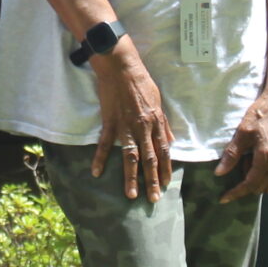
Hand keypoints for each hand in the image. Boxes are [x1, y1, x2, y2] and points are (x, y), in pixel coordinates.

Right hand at [90, 42, 173, 200]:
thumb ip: (164, 124)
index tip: (166, 184)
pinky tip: (96, 172)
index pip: (163, 151)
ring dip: (131, 177)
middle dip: (152, 180)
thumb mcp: (159, 101)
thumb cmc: (142, 81)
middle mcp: (143, 128)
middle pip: (149, 159)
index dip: (165, 169)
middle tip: (153, 199)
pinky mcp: (110, 122)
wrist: (121, 67)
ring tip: (131, 194)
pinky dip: (100, 159)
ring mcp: (126, 127)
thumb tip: (171, 142)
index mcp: (156, 123)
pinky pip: (105, 144)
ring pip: (130, 157)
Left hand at [216, 86, 267, 202]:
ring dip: (256, 182)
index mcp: (266, 158)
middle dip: (245, 185)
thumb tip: (219, 173)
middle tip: (237, 166)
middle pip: (259, 187)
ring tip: (247, 162)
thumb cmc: (260, 115)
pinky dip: (266, 178)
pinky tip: (257, 164)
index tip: (224, 198)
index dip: (236, 193)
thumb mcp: (242, 133)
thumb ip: (231, 155)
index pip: (249, 184)